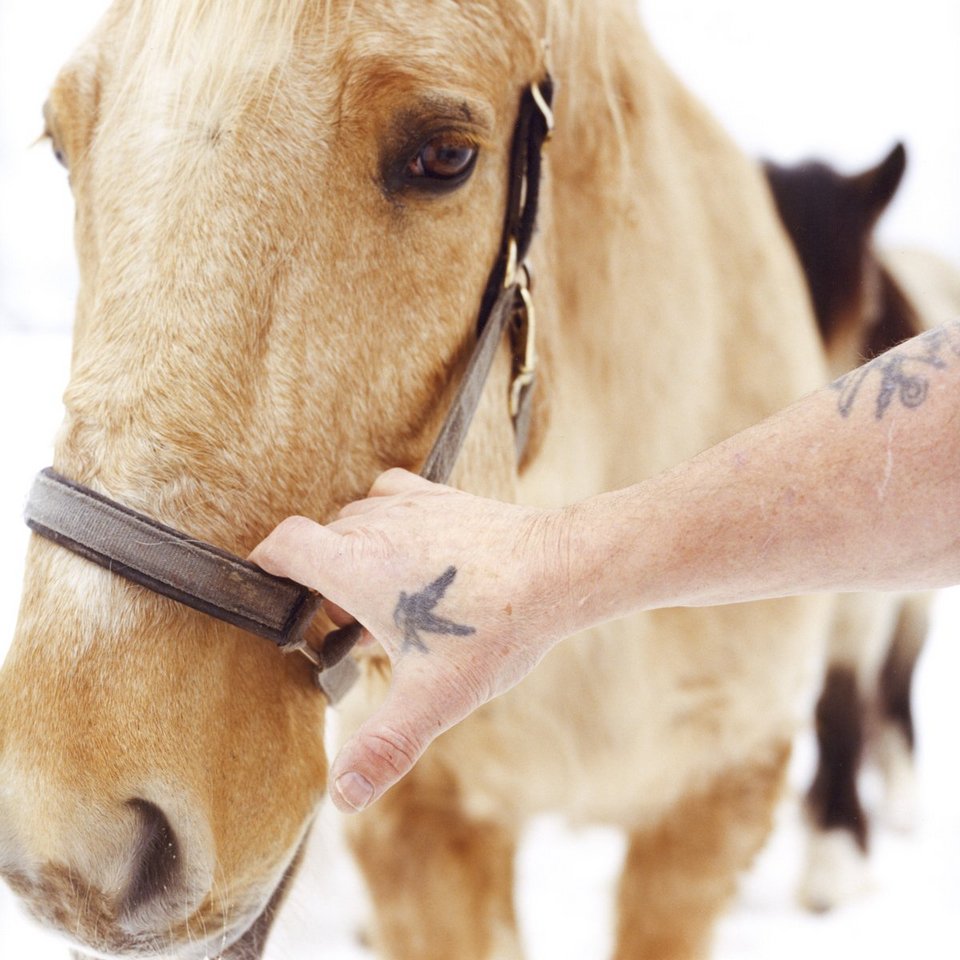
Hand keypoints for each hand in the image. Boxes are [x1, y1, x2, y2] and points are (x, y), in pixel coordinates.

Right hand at [249, 469, 570, 812]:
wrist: (559, 567)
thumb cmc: (495, 626)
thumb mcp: (433, 696)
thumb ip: (384, 745)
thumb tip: (344, 796)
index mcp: (356, 563)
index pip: (283, 544)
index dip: (266, 565)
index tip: (270, 592)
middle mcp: (376, 523)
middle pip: (321, 541)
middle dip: (319, 580)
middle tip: (347, 627)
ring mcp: (412, 504)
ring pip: (357, 520)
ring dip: (354, 554)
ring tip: (383, 599)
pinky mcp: (443, 497)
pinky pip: (394, 496)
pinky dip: (387, 520)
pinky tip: (411, 553)